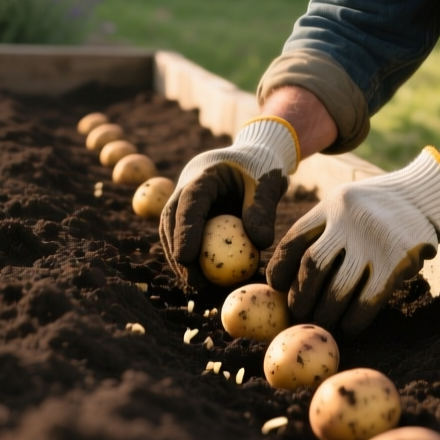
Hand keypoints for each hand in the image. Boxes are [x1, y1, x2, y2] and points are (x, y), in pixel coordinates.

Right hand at [159, 117, 299, 290]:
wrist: (257, 155)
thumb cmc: (263, 167)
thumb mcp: (268, 182)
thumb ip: (263, 208)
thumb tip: (261, 243)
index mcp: (203, 174)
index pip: (188, 203)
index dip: (184, 231)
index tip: (186, 259)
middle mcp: (187, 186)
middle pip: (172, 220)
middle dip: (177, 252)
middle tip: (193, 280)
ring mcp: (186, 199)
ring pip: (173, 230)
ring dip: (180, 258)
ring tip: (198, 284)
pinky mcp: (193, 213)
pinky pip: (186, 235)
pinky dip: (192, 255)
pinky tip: (204, 276)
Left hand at [267, 147, 439, 334]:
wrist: (429, 196)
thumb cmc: (381, 208)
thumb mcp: (348, 202)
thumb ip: (324, 228)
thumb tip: (292, 275)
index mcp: (332, 205)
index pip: (295, 239)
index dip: (281, 268)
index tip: (277, 287)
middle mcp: (349, 220)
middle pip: (313, 266)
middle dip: (302, 297)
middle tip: (300, 314)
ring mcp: (374, 240)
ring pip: (337, 288)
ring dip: (326, 313)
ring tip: (324, 324)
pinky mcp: (397, 261)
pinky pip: (368, 300)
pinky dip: (355, 319)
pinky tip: (349, 327)